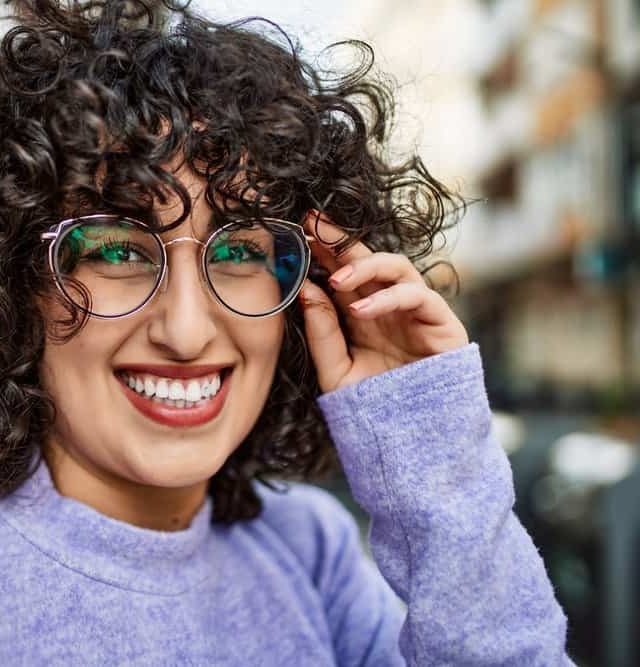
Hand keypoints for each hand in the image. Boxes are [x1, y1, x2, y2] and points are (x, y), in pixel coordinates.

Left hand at [297, 211, 469, 393]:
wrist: (413, 439)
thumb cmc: (374, 405)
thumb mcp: (336, 371)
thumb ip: (322, 332)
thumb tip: (306, 289)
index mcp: (362, 314)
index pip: (342, 273)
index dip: (324, 250)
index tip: (299, 230)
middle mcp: (389, 306)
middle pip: (367, 260)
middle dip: (341, 241)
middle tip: (314, 227)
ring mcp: (416, 311)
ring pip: (397, 267)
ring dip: (365, 267)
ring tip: (336, 280)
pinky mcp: (441, 322)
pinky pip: (418, 296)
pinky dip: (389, 298)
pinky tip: (362, 309)